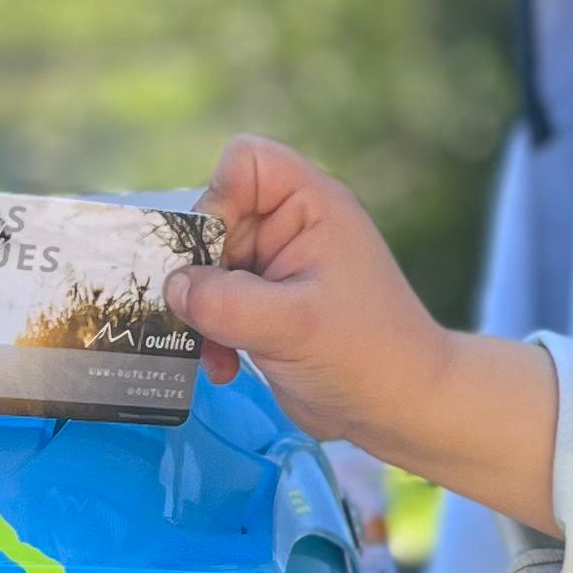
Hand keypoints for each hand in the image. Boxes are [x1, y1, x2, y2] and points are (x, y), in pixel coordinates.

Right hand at [171, 138, 559, 530]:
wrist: (401, 410)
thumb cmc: (367, 356)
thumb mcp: (294, 326)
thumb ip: (227, 302)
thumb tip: (172, 288)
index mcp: (313, 206)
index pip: (247, 161)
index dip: (220, 197)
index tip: (220, 253)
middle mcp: (292, 228)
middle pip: (214, 219)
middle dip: (200, 270)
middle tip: (204, 316)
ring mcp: (276, 269)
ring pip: (206, 267)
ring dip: (200, 311)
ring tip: (214, 353)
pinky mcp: (265, 308)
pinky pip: (214, 305)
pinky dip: (209, 335)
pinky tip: (223, 369)